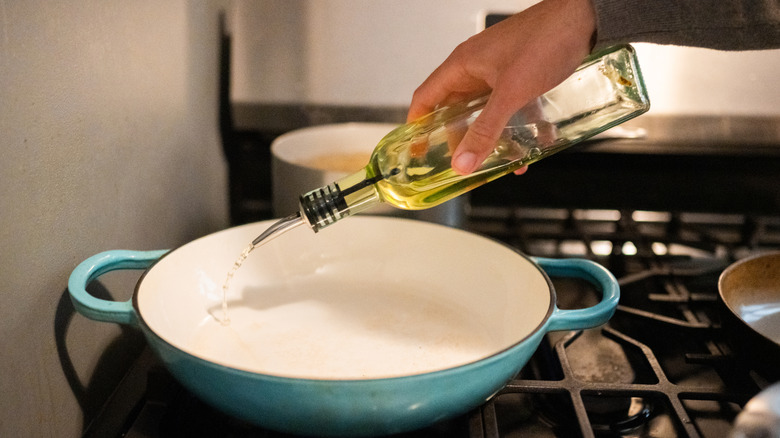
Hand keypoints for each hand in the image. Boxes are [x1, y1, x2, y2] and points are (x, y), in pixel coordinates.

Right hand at [407, 0, 595, 174]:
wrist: (585, 17)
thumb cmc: (546, 39)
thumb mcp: (511, 93)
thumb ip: (486, 130)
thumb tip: (463, 161)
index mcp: (462, 65)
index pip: (425, 98)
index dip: (417, 125)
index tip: (416, 150)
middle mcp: (476, 67)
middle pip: (455, 109)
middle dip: (460, 138)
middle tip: (464, 162)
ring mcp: (498, 71)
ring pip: (485, 111)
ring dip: (492, 136)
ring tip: (501, 159)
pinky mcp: (520, 75)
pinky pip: (511, 106)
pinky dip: (519, 125)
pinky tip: (534, 144)